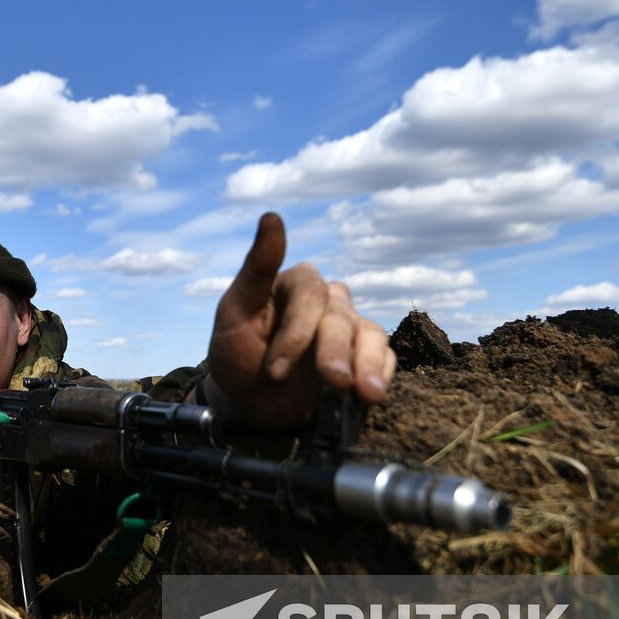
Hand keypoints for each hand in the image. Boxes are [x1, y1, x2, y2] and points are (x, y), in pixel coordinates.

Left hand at [203, 212, 395, 430]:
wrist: (250, 403)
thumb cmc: (237, 354)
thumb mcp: (233, 313)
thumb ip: (255, 269)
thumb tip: (272, 216)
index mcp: (295, 282)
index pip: (309, 294)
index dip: (297, 332)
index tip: (275, 370)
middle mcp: (327, 300)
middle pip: (341, 318)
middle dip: (333, 353)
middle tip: (330, 383)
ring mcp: (349, 328)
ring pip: (370, 335)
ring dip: (367, 365)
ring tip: (364, 395)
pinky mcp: (365, 357)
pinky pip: (385, 358)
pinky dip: (380, 375)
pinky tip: (371, 397)